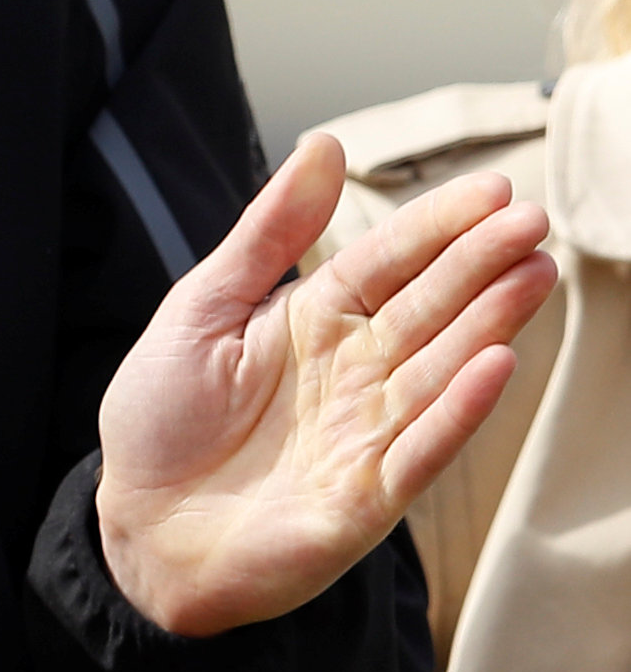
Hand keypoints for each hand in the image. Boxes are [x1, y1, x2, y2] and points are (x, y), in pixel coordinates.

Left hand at [95, 134, 553, 636]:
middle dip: (480, 265)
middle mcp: (351, 374)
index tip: (492, 190)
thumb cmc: (161, 419)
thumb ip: (266, 233)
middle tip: (533, 222)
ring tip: (533, 274)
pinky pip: (420, 447)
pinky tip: (496, 364)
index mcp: (312, 324)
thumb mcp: (202, 308)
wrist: (138, 528)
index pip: (386, 264)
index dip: (436, 228)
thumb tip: (325, 144)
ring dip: (488, 324)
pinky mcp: (366, 497)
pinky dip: (457, 409)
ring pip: (439, 369)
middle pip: (426, 309)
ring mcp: (366, 434)